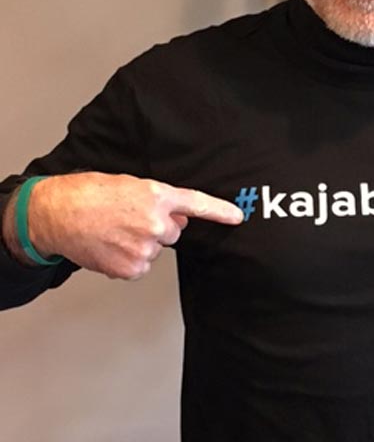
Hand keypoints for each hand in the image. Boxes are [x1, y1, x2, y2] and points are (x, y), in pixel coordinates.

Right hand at [20, 172, 242, 278]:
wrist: (57, 213)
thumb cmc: (90, 194)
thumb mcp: (132, 185)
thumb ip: (160, 200)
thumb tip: (178, 217)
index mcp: (158, 196)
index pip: (197, 204)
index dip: (220, 211)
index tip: (237, 217)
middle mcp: (156, 222)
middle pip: (173, 232)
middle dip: (157, 227)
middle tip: (129, 219)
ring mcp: (144, 247)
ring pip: (154, 249)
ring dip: (140, 244)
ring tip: (114, 231)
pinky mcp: (131, 268)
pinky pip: (140, 266)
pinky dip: (127, 260)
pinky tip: (110, 246)